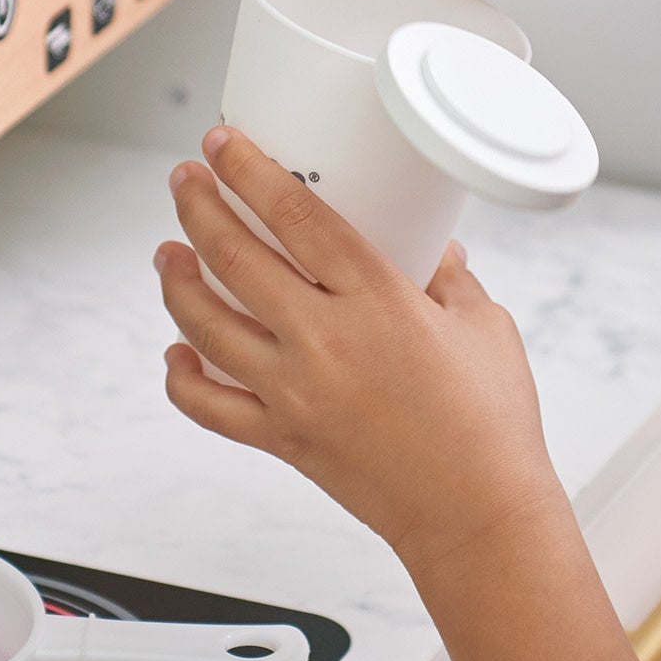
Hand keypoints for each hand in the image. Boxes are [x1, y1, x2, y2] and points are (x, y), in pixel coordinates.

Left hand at [155, 126, 563, 570]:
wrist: (477, 516)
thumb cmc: (492, 423)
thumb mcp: (483, 324)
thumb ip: (449, 276)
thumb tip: (432, 245)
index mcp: (378, 300)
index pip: (296, 215)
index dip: (250, 171)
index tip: (224, 143)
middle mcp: (325, 342)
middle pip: (235, 258)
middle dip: (199, 208)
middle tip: (186, 180)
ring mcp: (296, 394)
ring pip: (206, 326)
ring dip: (177, 282)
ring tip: (168, 252)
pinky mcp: (284, 439)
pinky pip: (210, 406)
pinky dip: (182, 376)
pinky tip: (176, 349)